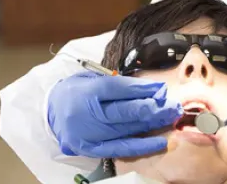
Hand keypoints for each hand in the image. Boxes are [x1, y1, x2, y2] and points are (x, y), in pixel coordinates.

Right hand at [48, 72, 182, 157]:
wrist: (52, 111)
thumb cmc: (79, 91)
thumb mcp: (96, 78)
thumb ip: (122, 84)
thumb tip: (153, 89)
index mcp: (88, 90)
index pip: (120, 89)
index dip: (145, 89)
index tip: (162, 89)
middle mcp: (87, 113)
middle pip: (126, 110)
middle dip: (154, 108)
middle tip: (174, 106)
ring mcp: (89, 133)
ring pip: (127, 129)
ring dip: (153, 124)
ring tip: (171, 119)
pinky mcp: (92, 148)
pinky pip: (121, 148)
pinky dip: (142, 146)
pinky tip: (160, 142)